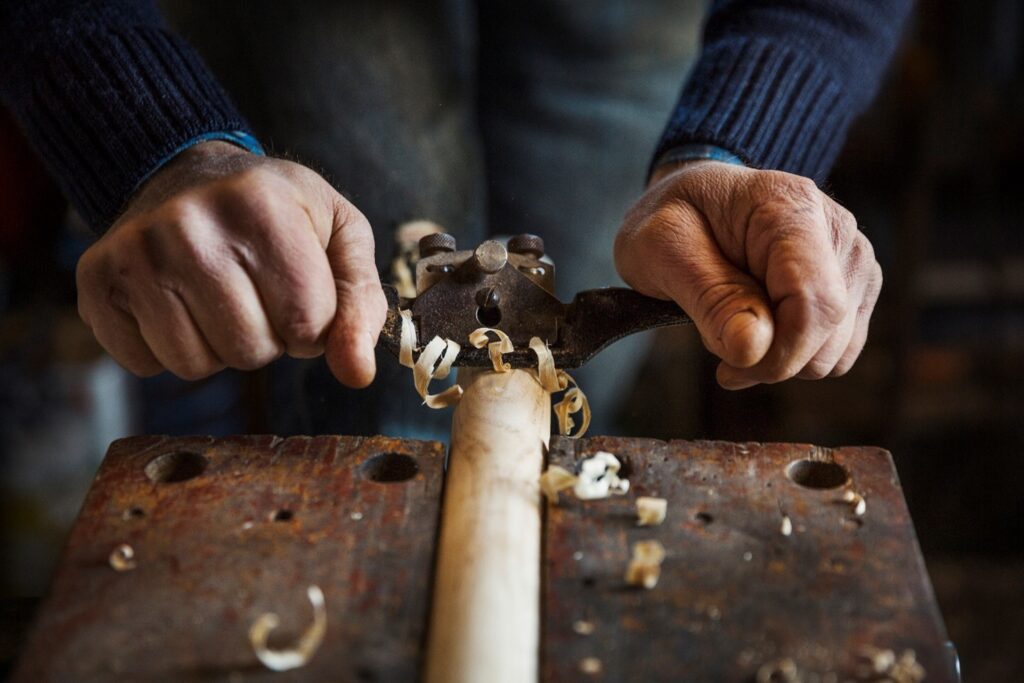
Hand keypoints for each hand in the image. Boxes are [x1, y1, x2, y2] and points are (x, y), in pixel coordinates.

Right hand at [76, 141, 385, 386]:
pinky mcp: (98, 281)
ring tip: (221, 297)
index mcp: (262, 206)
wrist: (188, 173)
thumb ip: (361, 304)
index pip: (307, 322)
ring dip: (220, 346)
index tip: (300, 291)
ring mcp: (136, 253)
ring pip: (196, 365)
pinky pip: (147, 364)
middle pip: (252, 350)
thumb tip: (358, 374)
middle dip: (268, 335)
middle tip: (257, 292)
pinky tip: (178, 303)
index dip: (313, 323)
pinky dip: (169, 349)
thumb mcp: (339, 236)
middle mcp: (190, 225)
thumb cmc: (276, 210)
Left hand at [615, 161, 880, 389]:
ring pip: (837, 349)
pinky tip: (759, 333)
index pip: (814, 302)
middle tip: (716, 342)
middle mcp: (837, 230)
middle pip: (830, 329)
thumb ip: (709, 298)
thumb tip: (754, 349)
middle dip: (771, 361)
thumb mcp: (662, 250)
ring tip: (733, 326)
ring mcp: (853, 259)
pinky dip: (797, 357)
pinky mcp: (855, 287)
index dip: (777, 354)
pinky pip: (839, 351)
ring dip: (781, 359)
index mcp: (791, 207)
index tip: (726, 370)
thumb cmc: (671, 218)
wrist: (693, 201)